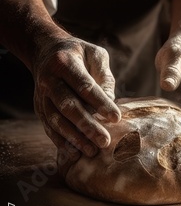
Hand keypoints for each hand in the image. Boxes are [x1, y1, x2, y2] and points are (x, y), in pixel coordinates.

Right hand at [32, 36, 120, 160]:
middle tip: (105, 141)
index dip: (100, 103)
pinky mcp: (39, 108)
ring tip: (92, 151)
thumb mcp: (95, 55)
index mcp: (64, 63)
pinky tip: (75, 154)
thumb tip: (110, 102)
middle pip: (68, 106)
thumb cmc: (78, 54)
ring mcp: (41, 95)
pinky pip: (48, 127)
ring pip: (56, 120)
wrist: (45, 51)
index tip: (116, 118)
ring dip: (74, 138)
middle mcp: (49, 80)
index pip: (84, 86)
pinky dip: (61, 142)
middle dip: (87, 126)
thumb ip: (104, 76)